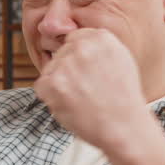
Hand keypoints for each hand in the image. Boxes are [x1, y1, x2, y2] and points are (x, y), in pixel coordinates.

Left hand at [33, 28, 164, 164]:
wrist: (123, 127)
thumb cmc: (123, 99)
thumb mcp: (121, 60)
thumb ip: (98, 47)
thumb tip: (75, 42)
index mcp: (100, 37)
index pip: (75, 39)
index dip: (78, 59)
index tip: (86, 73)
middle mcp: (82, 46)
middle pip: (61, 54)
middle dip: (68, 71)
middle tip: (86, 90)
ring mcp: (66, 64)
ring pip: (50, 70)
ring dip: (59, 85)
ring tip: (81, 99)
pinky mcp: (52, 83)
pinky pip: (41, 87)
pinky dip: (51, 99)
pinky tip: (71, 106)